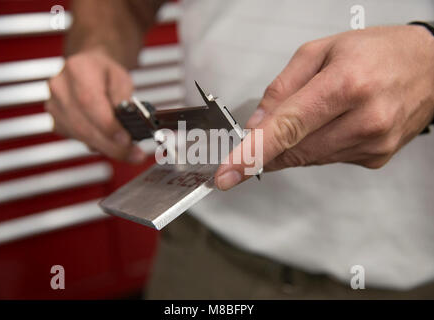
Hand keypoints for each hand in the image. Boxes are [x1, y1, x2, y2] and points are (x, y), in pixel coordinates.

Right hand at [45, 47, 145, 161]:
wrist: (88, 69)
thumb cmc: (105, 73)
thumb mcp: (122, 77)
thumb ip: (123, 97)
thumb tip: (127, 119)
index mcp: (77, 70)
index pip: (89, 102)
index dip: (107, 125)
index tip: (126, 139)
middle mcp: (61, 88)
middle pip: (84, 125)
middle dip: (112, 145)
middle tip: (134, 153)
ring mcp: (55, 107)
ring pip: (82, 136)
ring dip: (108, 148)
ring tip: (130, 152)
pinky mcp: (57, 122)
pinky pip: (79, 140)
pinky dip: (99, 145)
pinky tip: (113, 144)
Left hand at [215, 25, 433, 189]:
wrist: (430, 66)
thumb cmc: (378, 51)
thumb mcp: (321, 51)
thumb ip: (282, 88)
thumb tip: (256, 123)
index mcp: (347, 84)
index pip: (287, 128)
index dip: (252, 154)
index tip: (228, 174)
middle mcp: (365, 118)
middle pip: (294, 149)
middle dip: (267, 148)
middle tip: (256, 138)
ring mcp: (373, 143)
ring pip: (308, 158)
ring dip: (293, 145)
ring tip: (308, 116)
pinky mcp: (376, 157)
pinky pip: (327, 159)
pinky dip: (315, 146)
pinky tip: (329, 124)